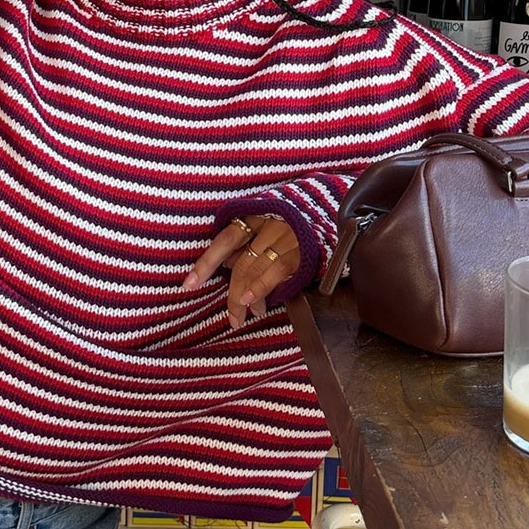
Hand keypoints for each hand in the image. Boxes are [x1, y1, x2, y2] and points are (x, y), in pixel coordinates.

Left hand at [182, 215, 300, 328]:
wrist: (340, 210)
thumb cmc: (298, 222)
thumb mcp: (269, 225)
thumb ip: (248, 243)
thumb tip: (226, 264)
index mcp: (255, 215)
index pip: (224, 240)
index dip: (205, 263)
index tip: (188, 285)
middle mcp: (268, 223)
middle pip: (240, 263)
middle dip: (230, 293)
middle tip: (231, 318)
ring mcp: (285, 235)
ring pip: (254, 270)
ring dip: (245, 298)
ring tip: (243, 317)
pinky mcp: (302, 249)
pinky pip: (276, 271)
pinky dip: (260, 288)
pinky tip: (252, 303)